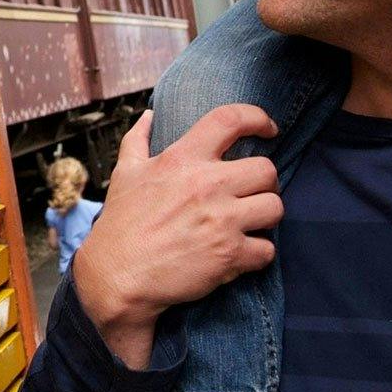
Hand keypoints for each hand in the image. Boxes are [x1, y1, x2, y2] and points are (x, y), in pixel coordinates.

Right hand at [71, 105, 282, 368]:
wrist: (116, 276)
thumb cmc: (120, 225)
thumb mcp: (125, 174)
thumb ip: (137, 140)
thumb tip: (149, 115)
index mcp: (182, 159)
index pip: (230, 120)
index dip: (257, 118)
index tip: (268, 129)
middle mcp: (206, 185)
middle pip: (267, 170)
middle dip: (264, 183)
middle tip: (252, 194)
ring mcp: (221, 221)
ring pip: (275, 208)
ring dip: (265, 218)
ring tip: (249, 225)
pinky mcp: (229, 255)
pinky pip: (267, 250)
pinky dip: (257, 255)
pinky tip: (240, 255)